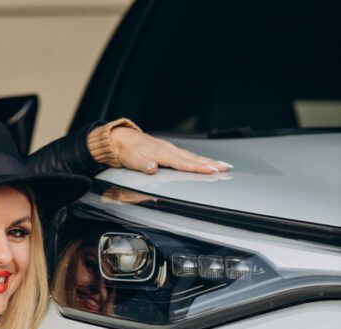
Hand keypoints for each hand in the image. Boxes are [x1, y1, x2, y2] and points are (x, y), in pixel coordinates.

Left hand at [110, 126, 230, 175]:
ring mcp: (170, 150)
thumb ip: (143, 164)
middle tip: (225, 168)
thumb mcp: (132, 159)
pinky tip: (205, 163)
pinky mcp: (168, 152)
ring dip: (207, 161)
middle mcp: (168, 150)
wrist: (121, 140)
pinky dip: (198, 160)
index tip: (211, 171)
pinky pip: (187, 157)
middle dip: (210, 164)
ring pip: (192, 157)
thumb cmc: (127, 150)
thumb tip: (152, 168)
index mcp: (162, 153)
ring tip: (221, 166)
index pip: (183, 162)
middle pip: (193, 158)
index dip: (197, 167)